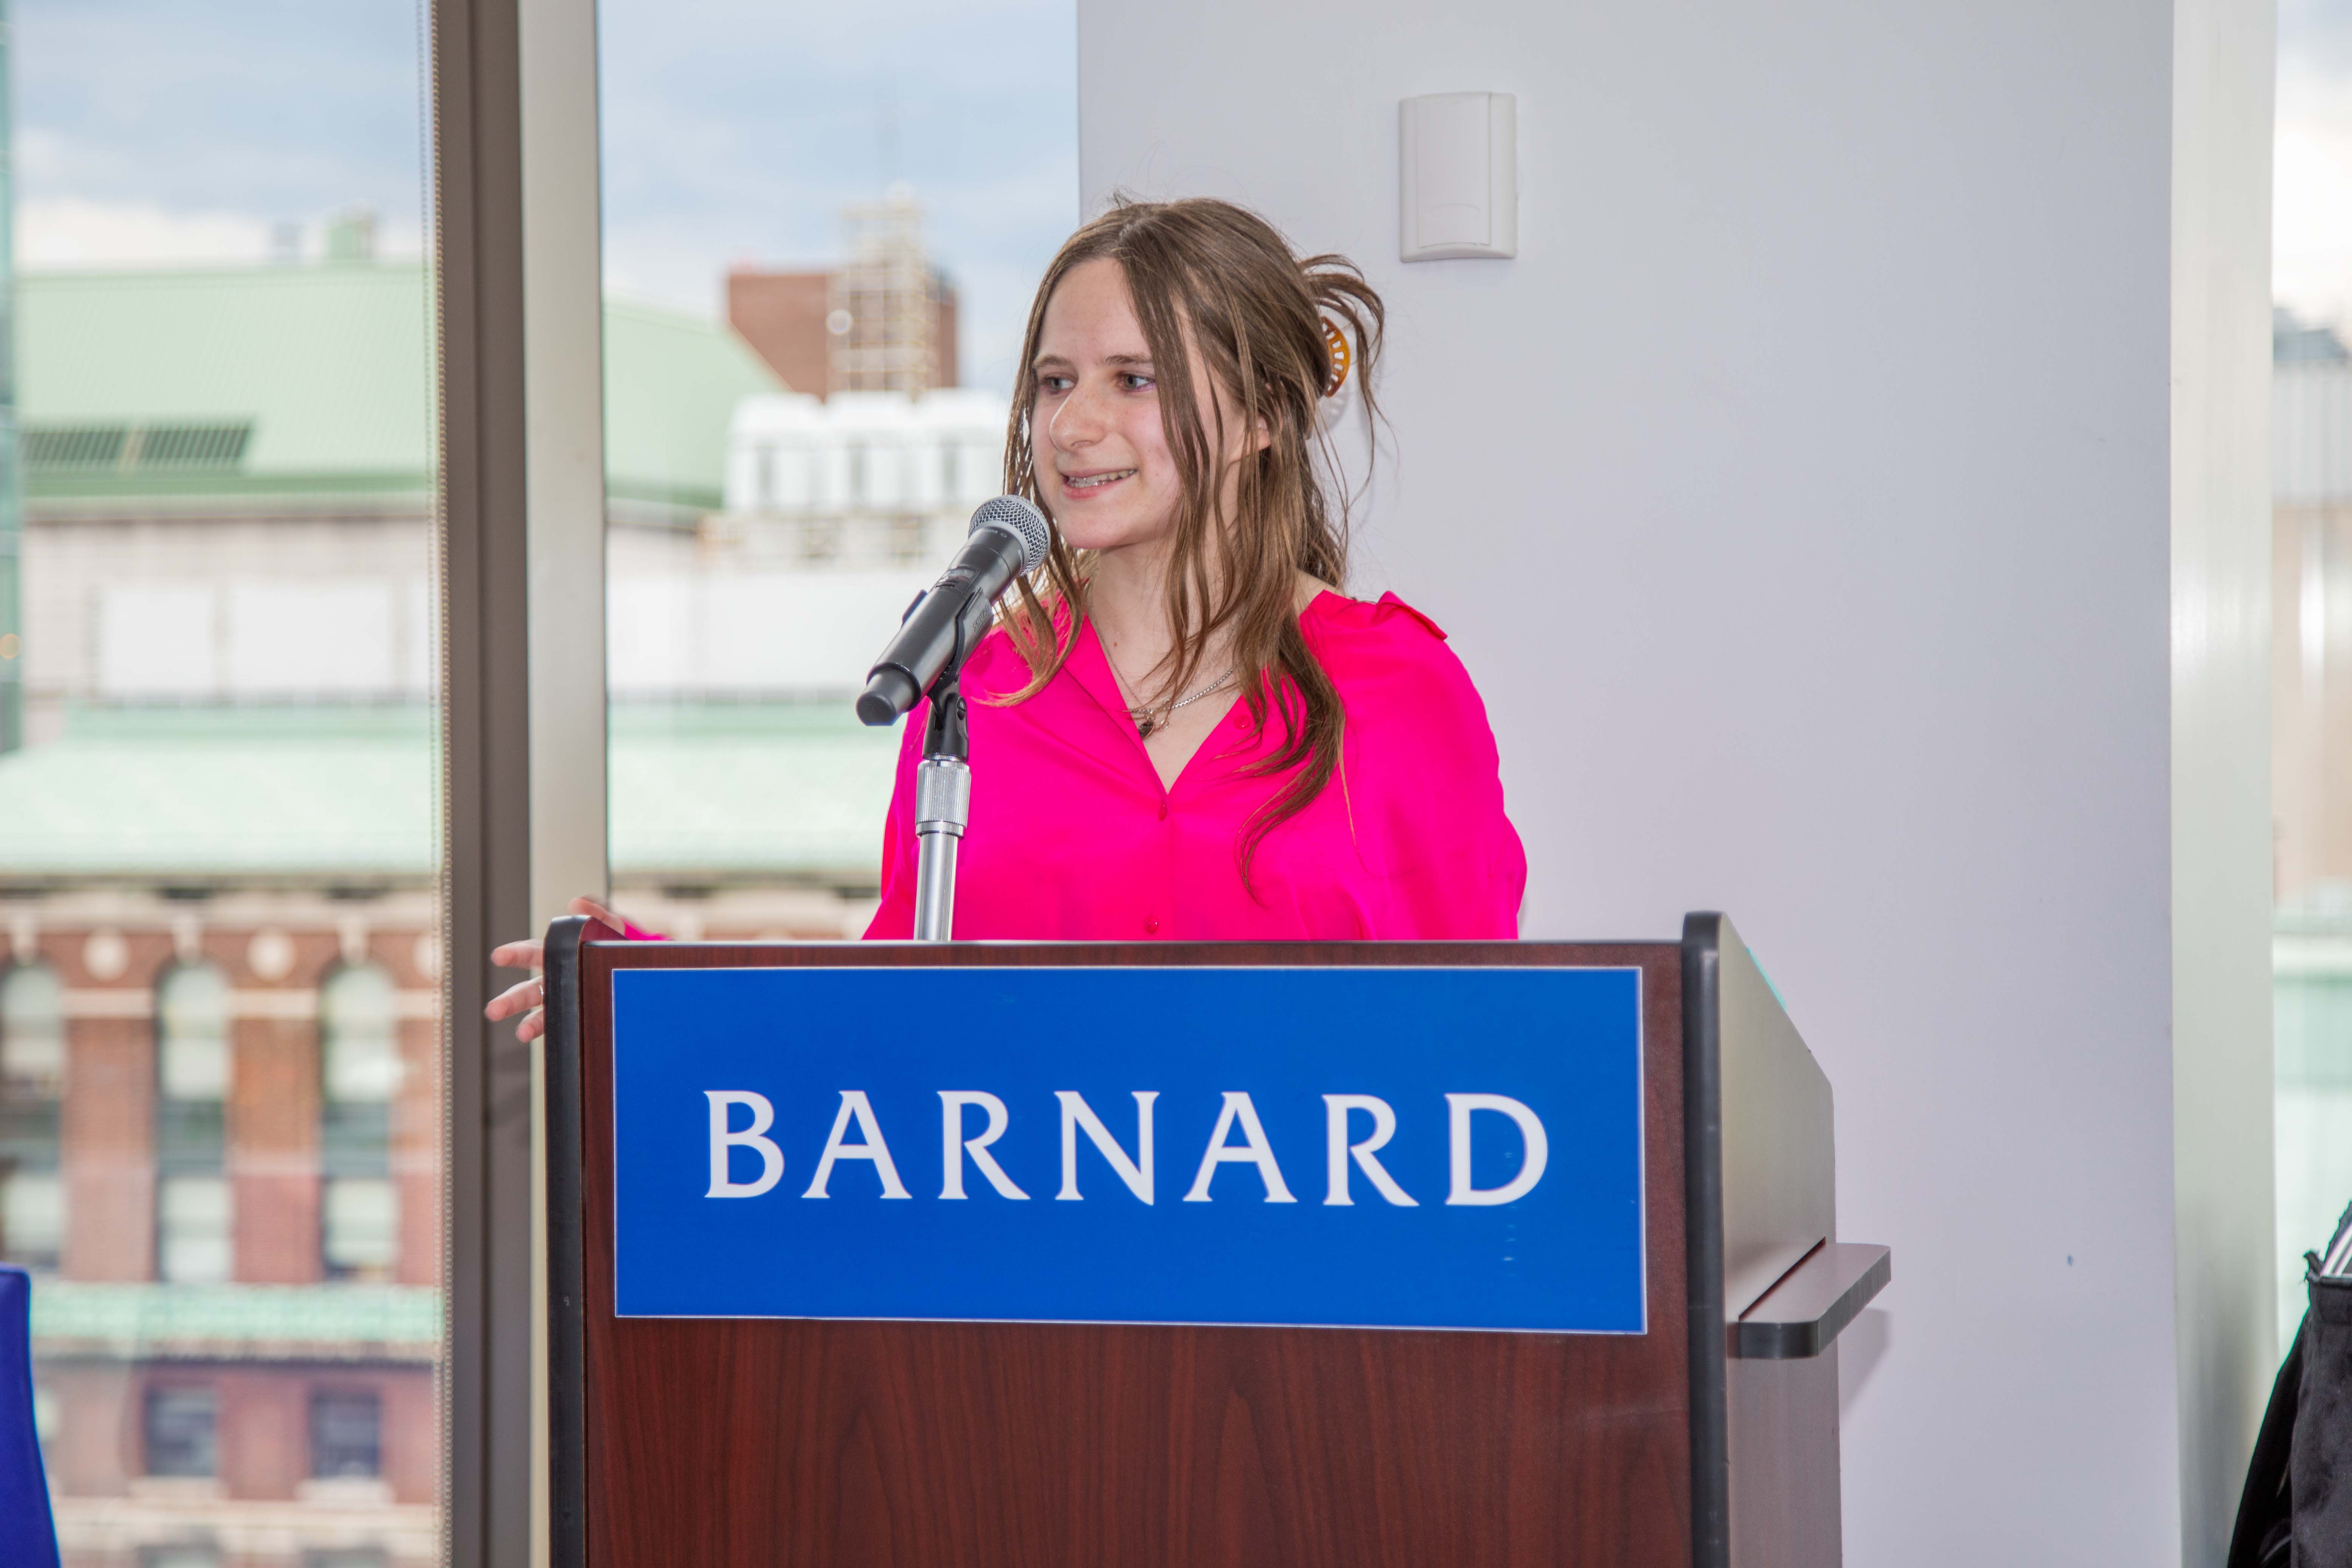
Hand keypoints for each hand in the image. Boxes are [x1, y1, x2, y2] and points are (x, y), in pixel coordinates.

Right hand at [484, 896, 635, 1042]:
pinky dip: (556, 1033)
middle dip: (511, 1000)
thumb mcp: (610, 926)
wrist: (636, 970)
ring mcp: (564, 1001)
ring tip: (521, 1034)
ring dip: (529, 1023)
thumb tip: (576, 903)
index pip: (531, 953)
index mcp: (557, 955)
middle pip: (528, 990)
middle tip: (494, 1010)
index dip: (515, 954)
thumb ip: (596, 912)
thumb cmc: (614, 944)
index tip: (499, 956)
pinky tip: (549, 1039)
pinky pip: (564, 1026)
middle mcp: (554, 980)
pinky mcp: (578, 1017)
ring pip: (541, 1013)